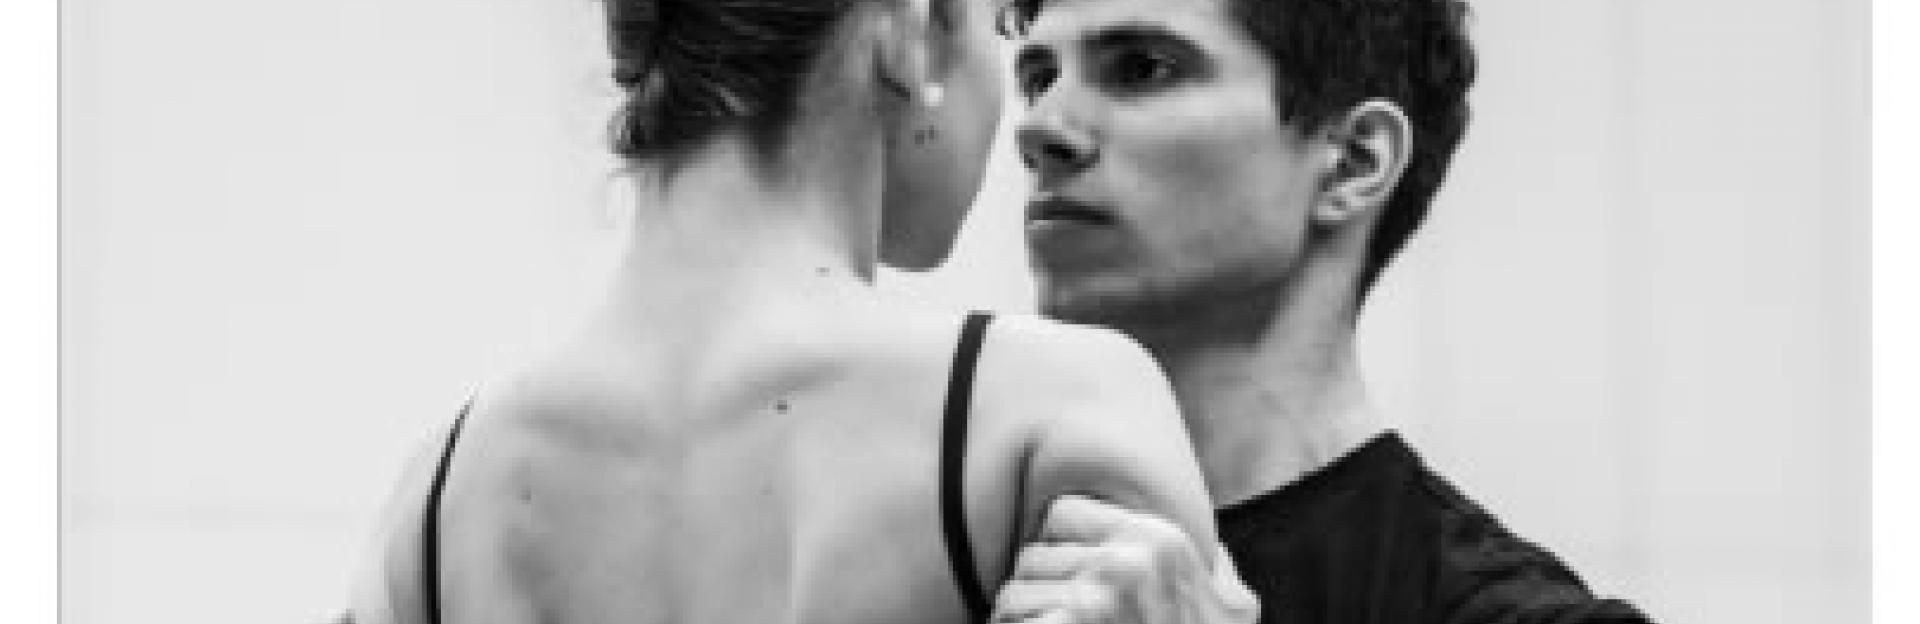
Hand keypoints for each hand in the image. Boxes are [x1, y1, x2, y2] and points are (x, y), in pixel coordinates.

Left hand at [991, 495, 1258, 623]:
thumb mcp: (1235, 610)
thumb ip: (1216, 569)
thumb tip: (1210, 553)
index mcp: (1160, 542)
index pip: (1063, 512)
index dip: (1060, 546)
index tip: (1072, 577)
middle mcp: (1125, 563)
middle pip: (1032, 555)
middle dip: (1039, 590)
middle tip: (1062, 618)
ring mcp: (1092, 602)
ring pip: (1013, 594)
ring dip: (1024, 619)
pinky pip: (1012, 621)